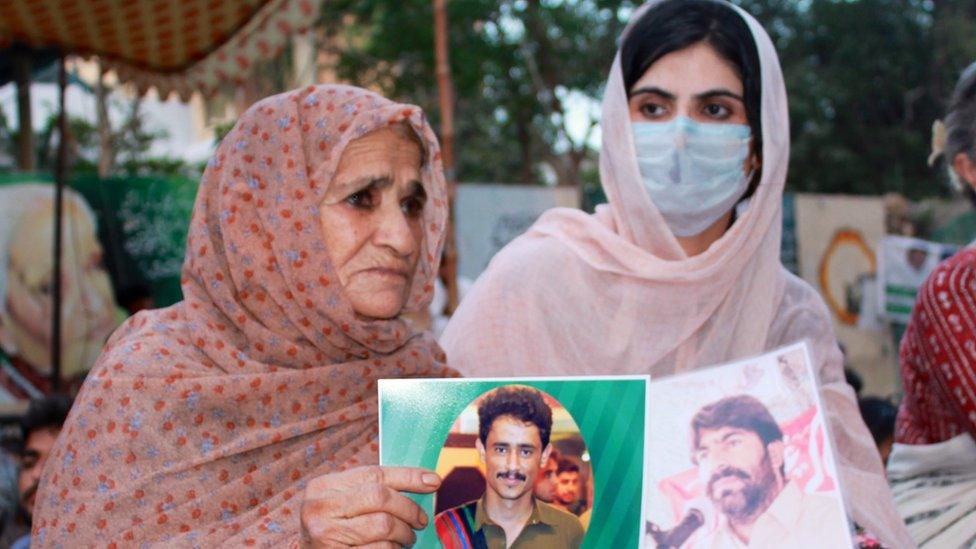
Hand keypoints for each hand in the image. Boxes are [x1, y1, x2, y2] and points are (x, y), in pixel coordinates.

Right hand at [301, 465, 440, 547]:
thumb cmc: (333, 526)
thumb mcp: (343, 502)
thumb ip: (372, 489)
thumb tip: (426, 481)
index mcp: (323, 487)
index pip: (374, 475)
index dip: (408, 476)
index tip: (433, 481)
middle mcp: (320, 509)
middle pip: (381, 498)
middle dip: (409, 509)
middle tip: (420, 521)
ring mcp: (325, 536)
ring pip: (384, 527)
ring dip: (404, 534)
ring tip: (406, 538)